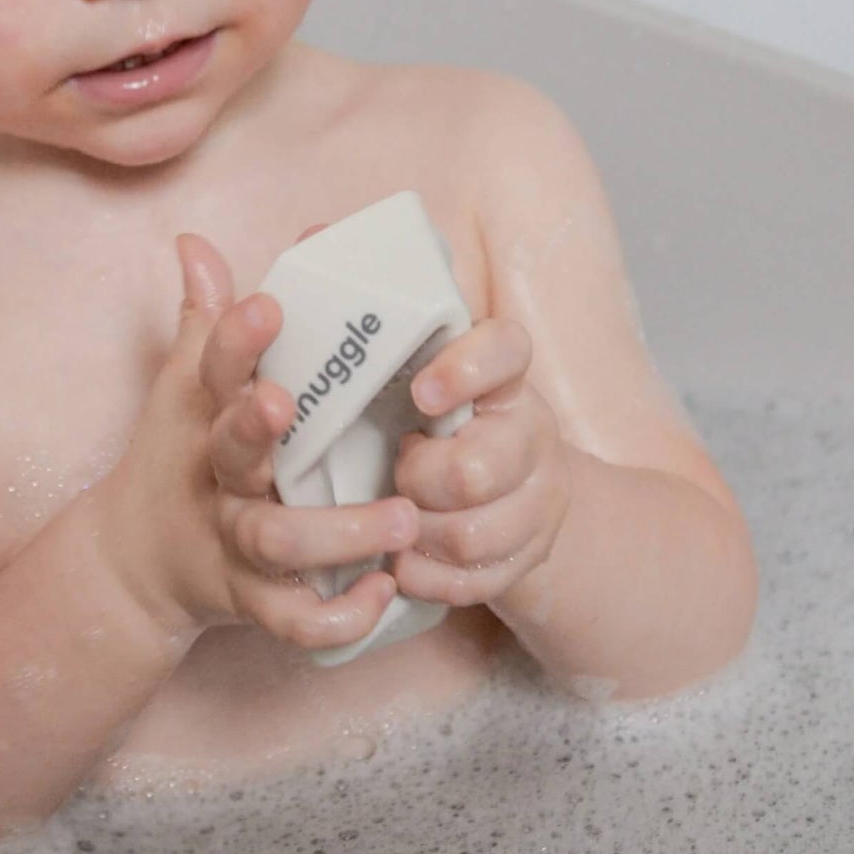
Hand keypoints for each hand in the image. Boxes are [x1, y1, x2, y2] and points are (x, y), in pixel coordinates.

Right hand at [101, 232, 418, 652]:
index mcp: (205, 418)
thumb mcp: (186, 386)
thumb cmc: (181, 456)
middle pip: (232, 454)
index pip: (213, 371)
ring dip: (337, 532)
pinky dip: (338, 614)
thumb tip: (193, 241)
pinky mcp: (251, 601)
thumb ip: (205, 317)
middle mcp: (217, 479)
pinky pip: (293, 620)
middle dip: (256, 429)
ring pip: (275, 543)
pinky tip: (382, 591)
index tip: (268, 303)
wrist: (138, 562)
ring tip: (400, 516)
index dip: (235, 340)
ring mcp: (232, 543)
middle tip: (295, 403)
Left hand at [391, 318, 570, 607]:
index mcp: (504, 376)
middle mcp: (533, 435)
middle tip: (397, 469)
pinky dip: (426, 576)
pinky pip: (474, 582)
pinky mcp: (531, 558)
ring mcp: (541, 502)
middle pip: (474, 469)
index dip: (463, 371)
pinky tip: (403, 560)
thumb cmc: (439, 419)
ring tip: (393, 516)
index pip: (505, 351)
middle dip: (418, 478)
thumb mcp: (422, 372)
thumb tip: (313, 271)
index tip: (419, 392)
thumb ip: (386, 337)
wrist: (507, 488)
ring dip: (415, 533)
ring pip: (471, 536)